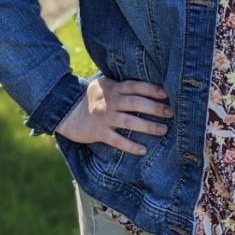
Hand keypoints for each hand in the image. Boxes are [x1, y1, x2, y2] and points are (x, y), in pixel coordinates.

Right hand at [55, 77, 172, 154]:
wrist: (64, 110)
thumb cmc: (88, 97)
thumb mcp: (103, 85)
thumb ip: (120, 86)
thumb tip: (143, 87)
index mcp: (113, 88)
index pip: (136, 86)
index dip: (152, 89)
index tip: (166, 94)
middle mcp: (110, 102)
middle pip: (137, 103)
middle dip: (156, 108)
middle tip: (171, 112)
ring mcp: (105, 117)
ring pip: (130, 121)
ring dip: (148, 126)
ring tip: (163, 130)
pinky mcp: (98, 132)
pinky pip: (117, 140)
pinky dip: (130, 145)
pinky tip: (143, 149)